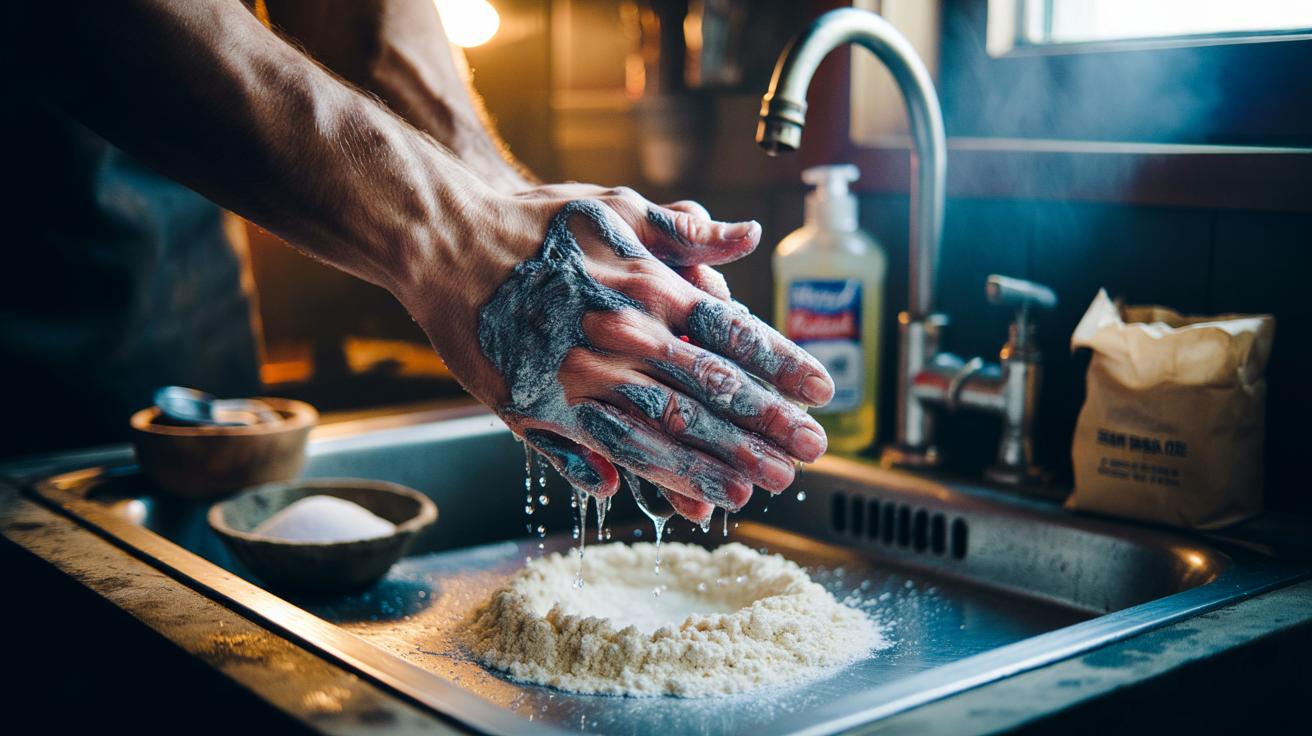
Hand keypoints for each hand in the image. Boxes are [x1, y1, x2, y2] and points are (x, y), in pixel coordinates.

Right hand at [399, 186, 833, 522]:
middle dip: (768, 426)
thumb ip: (684, 230)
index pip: (735, 335)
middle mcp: (628, 336)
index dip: (783, 367)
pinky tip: (697, 498)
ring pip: (673, 430)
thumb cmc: (535, 224)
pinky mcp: (552, 409)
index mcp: (651, 286)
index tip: (821, 392)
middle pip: (714, 391)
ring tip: (767, 483)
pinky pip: (618, 451)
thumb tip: (747, 236)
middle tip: (813, 452)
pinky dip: (663, 477)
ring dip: (725, 460)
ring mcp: (589, 377)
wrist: (447, 243)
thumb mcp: (615, 206)